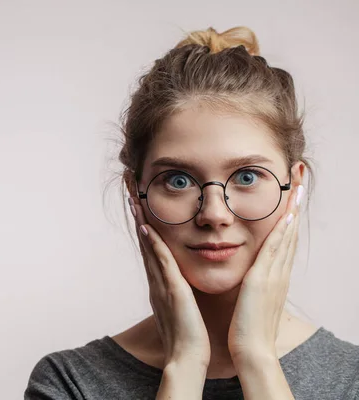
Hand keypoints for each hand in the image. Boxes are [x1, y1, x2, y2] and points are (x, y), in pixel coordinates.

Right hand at [129, 196, 210, 366]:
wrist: (186, 359)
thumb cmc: (189, 336)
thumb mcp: (182, 309)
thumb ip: (179, 294)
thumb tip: (180, 285)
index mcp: (161, 285)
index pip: (151, 250)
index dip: (145, 226)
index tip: (140, 206)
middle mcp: (156, 281)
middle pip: (144, 243)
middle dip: (137, 217)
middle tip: (130, 194)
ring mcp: (161, 285)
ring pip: (148, 247)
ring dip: (140, 222)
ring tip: (133, 200)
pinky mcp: (171, 290)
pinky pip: (159, 262)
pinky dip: (151, 245)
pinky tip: (146, 227)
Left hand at [227, 185, 302, 363]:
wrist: (252, 351)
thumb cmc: (248, 328)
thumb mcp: (253, 299)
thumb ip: (255, 285)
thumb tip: (253, 276)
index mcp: (274, 277)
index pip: (284, 241)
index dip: (289, 219)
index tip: (291, 197)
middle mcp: (278, 273)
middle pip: (290, 233)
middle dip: (295, 207)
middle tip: (300, 181)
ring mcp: (273, 276)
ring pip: (286, 237)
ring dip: (292, 211)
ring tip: (297, 187)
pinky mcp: (263, 281)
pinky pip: (275, 251)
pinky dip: (282, 232)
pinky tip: (286, 215)